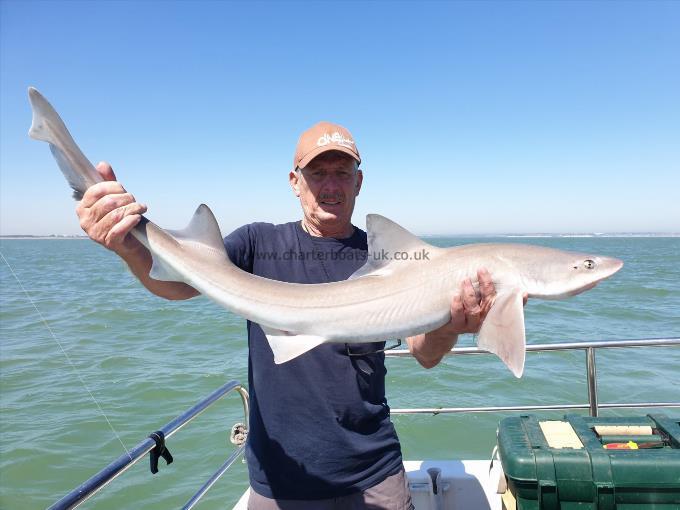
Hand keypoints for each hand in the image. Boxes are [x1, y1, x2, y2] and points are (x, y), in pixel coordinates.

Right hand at [76, 162, 146, 254]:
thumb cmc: (120, 218)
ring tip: (140, 208)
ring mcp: (95, 233)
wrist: (130, 243)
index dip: (113, 187)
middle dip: (126, 199)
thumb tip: (102, 164)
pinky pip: (120, 228)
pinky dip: (131, 221)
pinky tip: (137, 217)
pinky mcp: (108, 242)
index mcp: (82, 207)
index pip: (96, 190)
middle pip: (108, 202)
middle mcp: (85, 221)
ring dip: (132, 209)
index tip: (124, 190)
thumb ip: (108, 182)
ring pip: (116, 215)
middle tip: (135, 201)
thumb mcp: (113, 198)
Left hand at [407, 268, 527, 368]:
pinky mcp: (456, 327)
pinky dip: (457, 306)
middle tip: (482, 270)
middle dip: (487, 286)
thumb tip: (487, 264)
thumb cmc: (458, 308)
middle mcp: (483, 319)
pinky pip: (458, 317)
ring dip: (470, 295)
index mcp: (489, 312)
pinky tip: (455, 296)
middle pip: (489, 303)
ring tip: (465, 281)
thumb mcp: (471, 298)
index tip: (523, 292)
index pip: (506, 304)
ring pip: (475, 310)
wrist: (440, 331)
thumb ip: (479, 286)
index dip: (518, 301)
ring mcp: (469, 325)